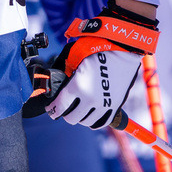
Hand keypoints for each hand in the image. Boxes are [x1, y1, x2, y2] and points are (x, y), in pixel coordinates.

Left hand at [45, 2, 157, 129]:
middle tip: (64, 107)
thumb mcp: (73, 59)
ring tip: (77, 109)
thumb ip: (65, 73)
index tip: (51, 109)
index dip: (52, 109)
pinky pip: (101, 122)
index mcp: (77, 86)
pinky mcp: (115, 106)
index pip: (59, 107)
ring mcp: (104, 104)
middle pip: (72, 118)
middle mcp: (90, 99)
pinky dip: (93, 121)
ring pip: (86, 121)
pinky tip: (89, 114)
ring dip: (79, 117)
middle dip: (65, 113)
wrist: (120, 49)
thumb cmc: (96, 50)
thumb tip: (57, 84)